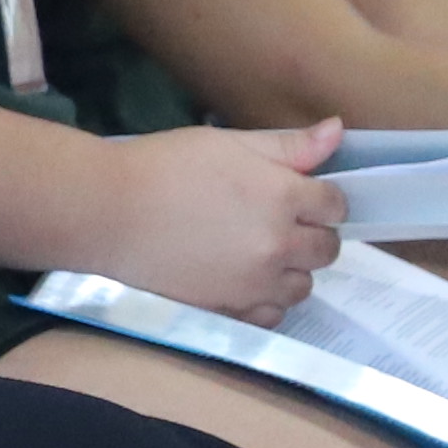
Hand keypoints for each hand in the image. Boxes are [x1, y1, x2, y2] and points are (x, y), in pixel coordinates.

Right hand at [71, 121, 344, 323]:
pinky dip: (267, 300)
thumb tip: (338, 132)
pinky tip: (245, 280)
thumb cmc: (165, 166)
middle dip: (314, 233)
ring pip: (303, 286)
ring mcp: (255, 283)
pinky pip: (272, 315)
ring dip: (293, 269)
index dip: (323, 197)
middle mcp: (279, 244)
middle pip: (328, 249)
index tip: (302, 194)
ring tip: (260, 252)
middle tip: (281, 221)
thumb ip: (289, 145)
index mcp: (282, 196)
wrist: (109, 212)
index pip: (335, 204)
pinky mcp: (231, 309)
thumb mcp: (229, 143)